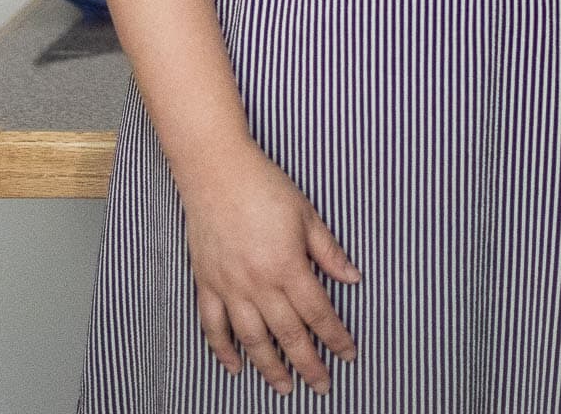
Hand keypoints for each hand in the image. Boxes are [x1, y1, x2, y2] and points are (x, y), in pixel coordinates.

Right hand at [174, 141, 361, 393]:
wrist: (216, 171)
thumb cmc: (265, 187)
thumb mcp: (307, 214)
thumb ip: (329, 252)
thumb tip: (354, 278)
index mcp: (288, 265)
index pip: (318, 312)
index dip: (335, 337)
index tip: (348, 355)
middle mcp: (259, 283)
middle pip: (288, 334)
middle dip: (308, 364)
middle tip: (322, 386)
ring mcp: (229, 286)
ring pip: (251, 338)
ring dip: (269, 367)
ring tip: (284, 388)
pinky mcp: (206, 282)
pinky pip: (213, 325)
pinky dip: (222, 349)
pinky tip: (234, 367)